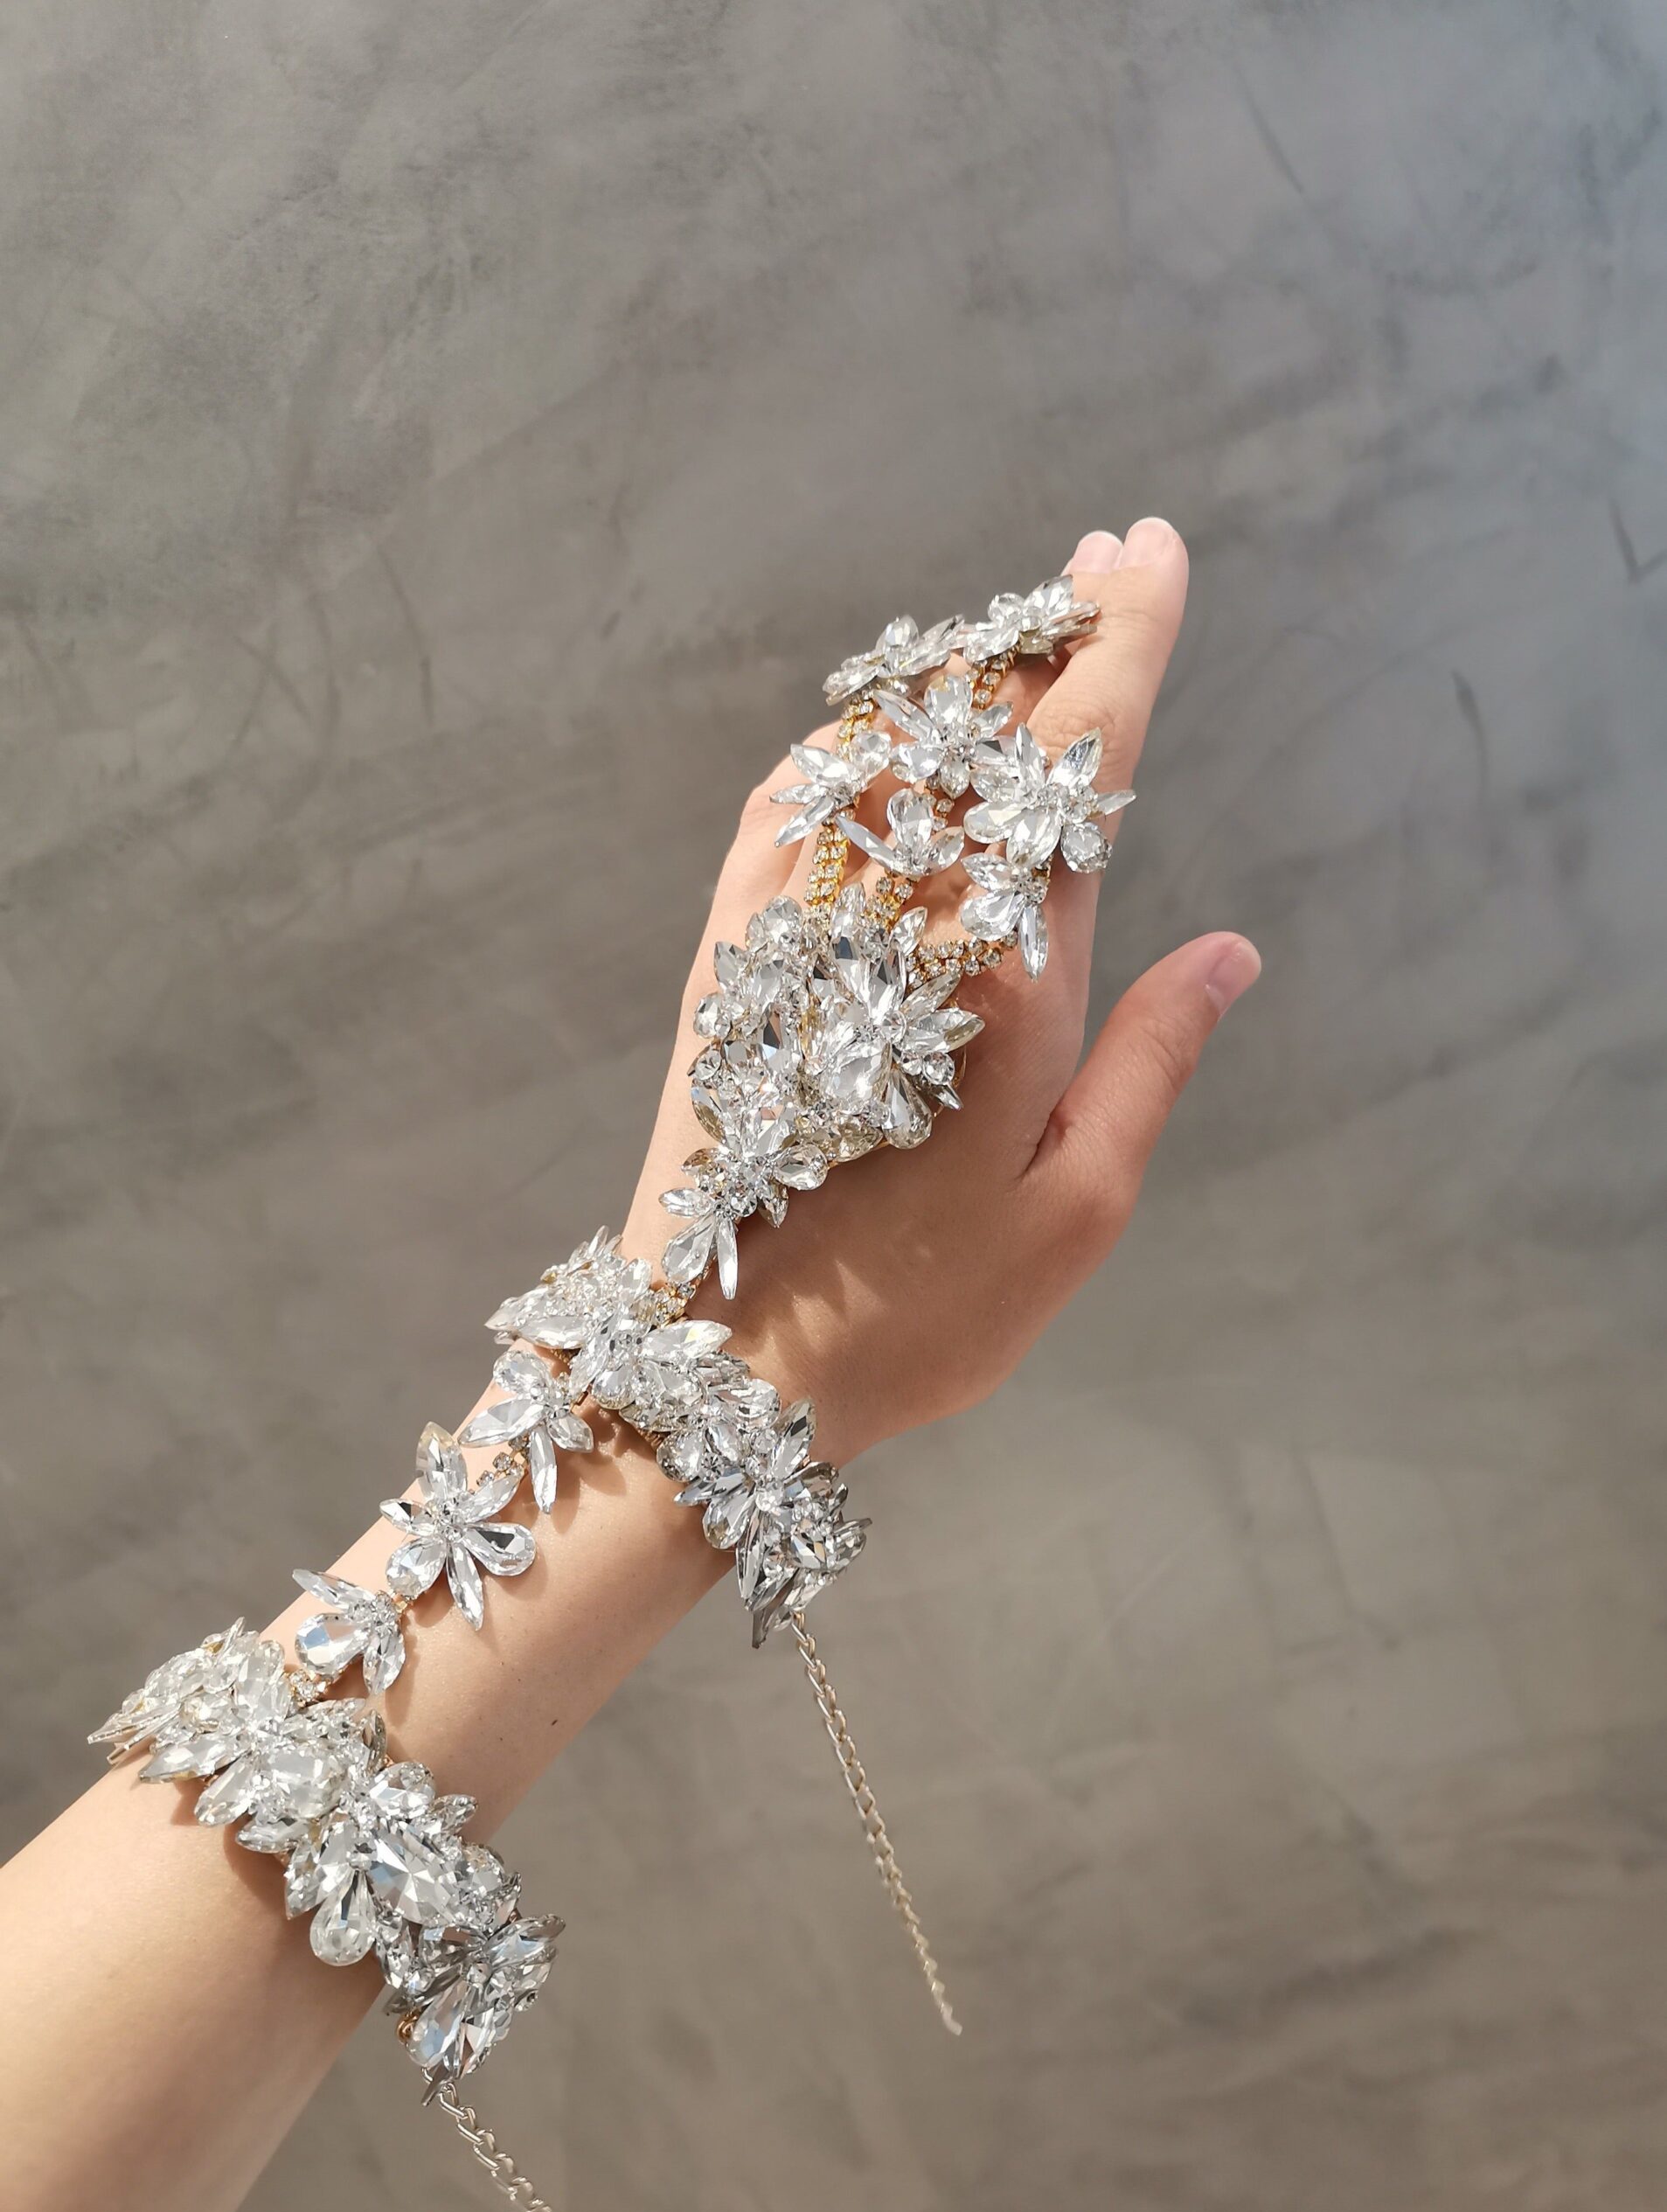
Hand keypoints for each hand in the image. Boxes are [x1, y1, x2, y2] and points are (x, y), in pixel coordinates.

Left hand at [622, 521, 1259, 1461]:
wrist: (718, 1361)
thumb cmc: (919, 1313)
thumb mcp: (1077, 1210)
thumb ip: (1154, 1060)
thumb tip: (1233, 948)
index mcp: (1007, 977)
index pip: (1074, 768)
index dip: (1120, 645)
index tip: (1146, 554)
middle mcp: (900, 918)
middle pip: (979, 729)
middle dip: (1049, 634)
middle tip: (1099, 563)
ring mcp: (801, 923)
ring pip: (886, 747)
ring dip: (957, 676)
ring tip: (1018, 635)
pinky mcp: (733, 951)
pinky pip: (791, 802)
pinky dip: (848, 740)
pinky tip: (878, 728)